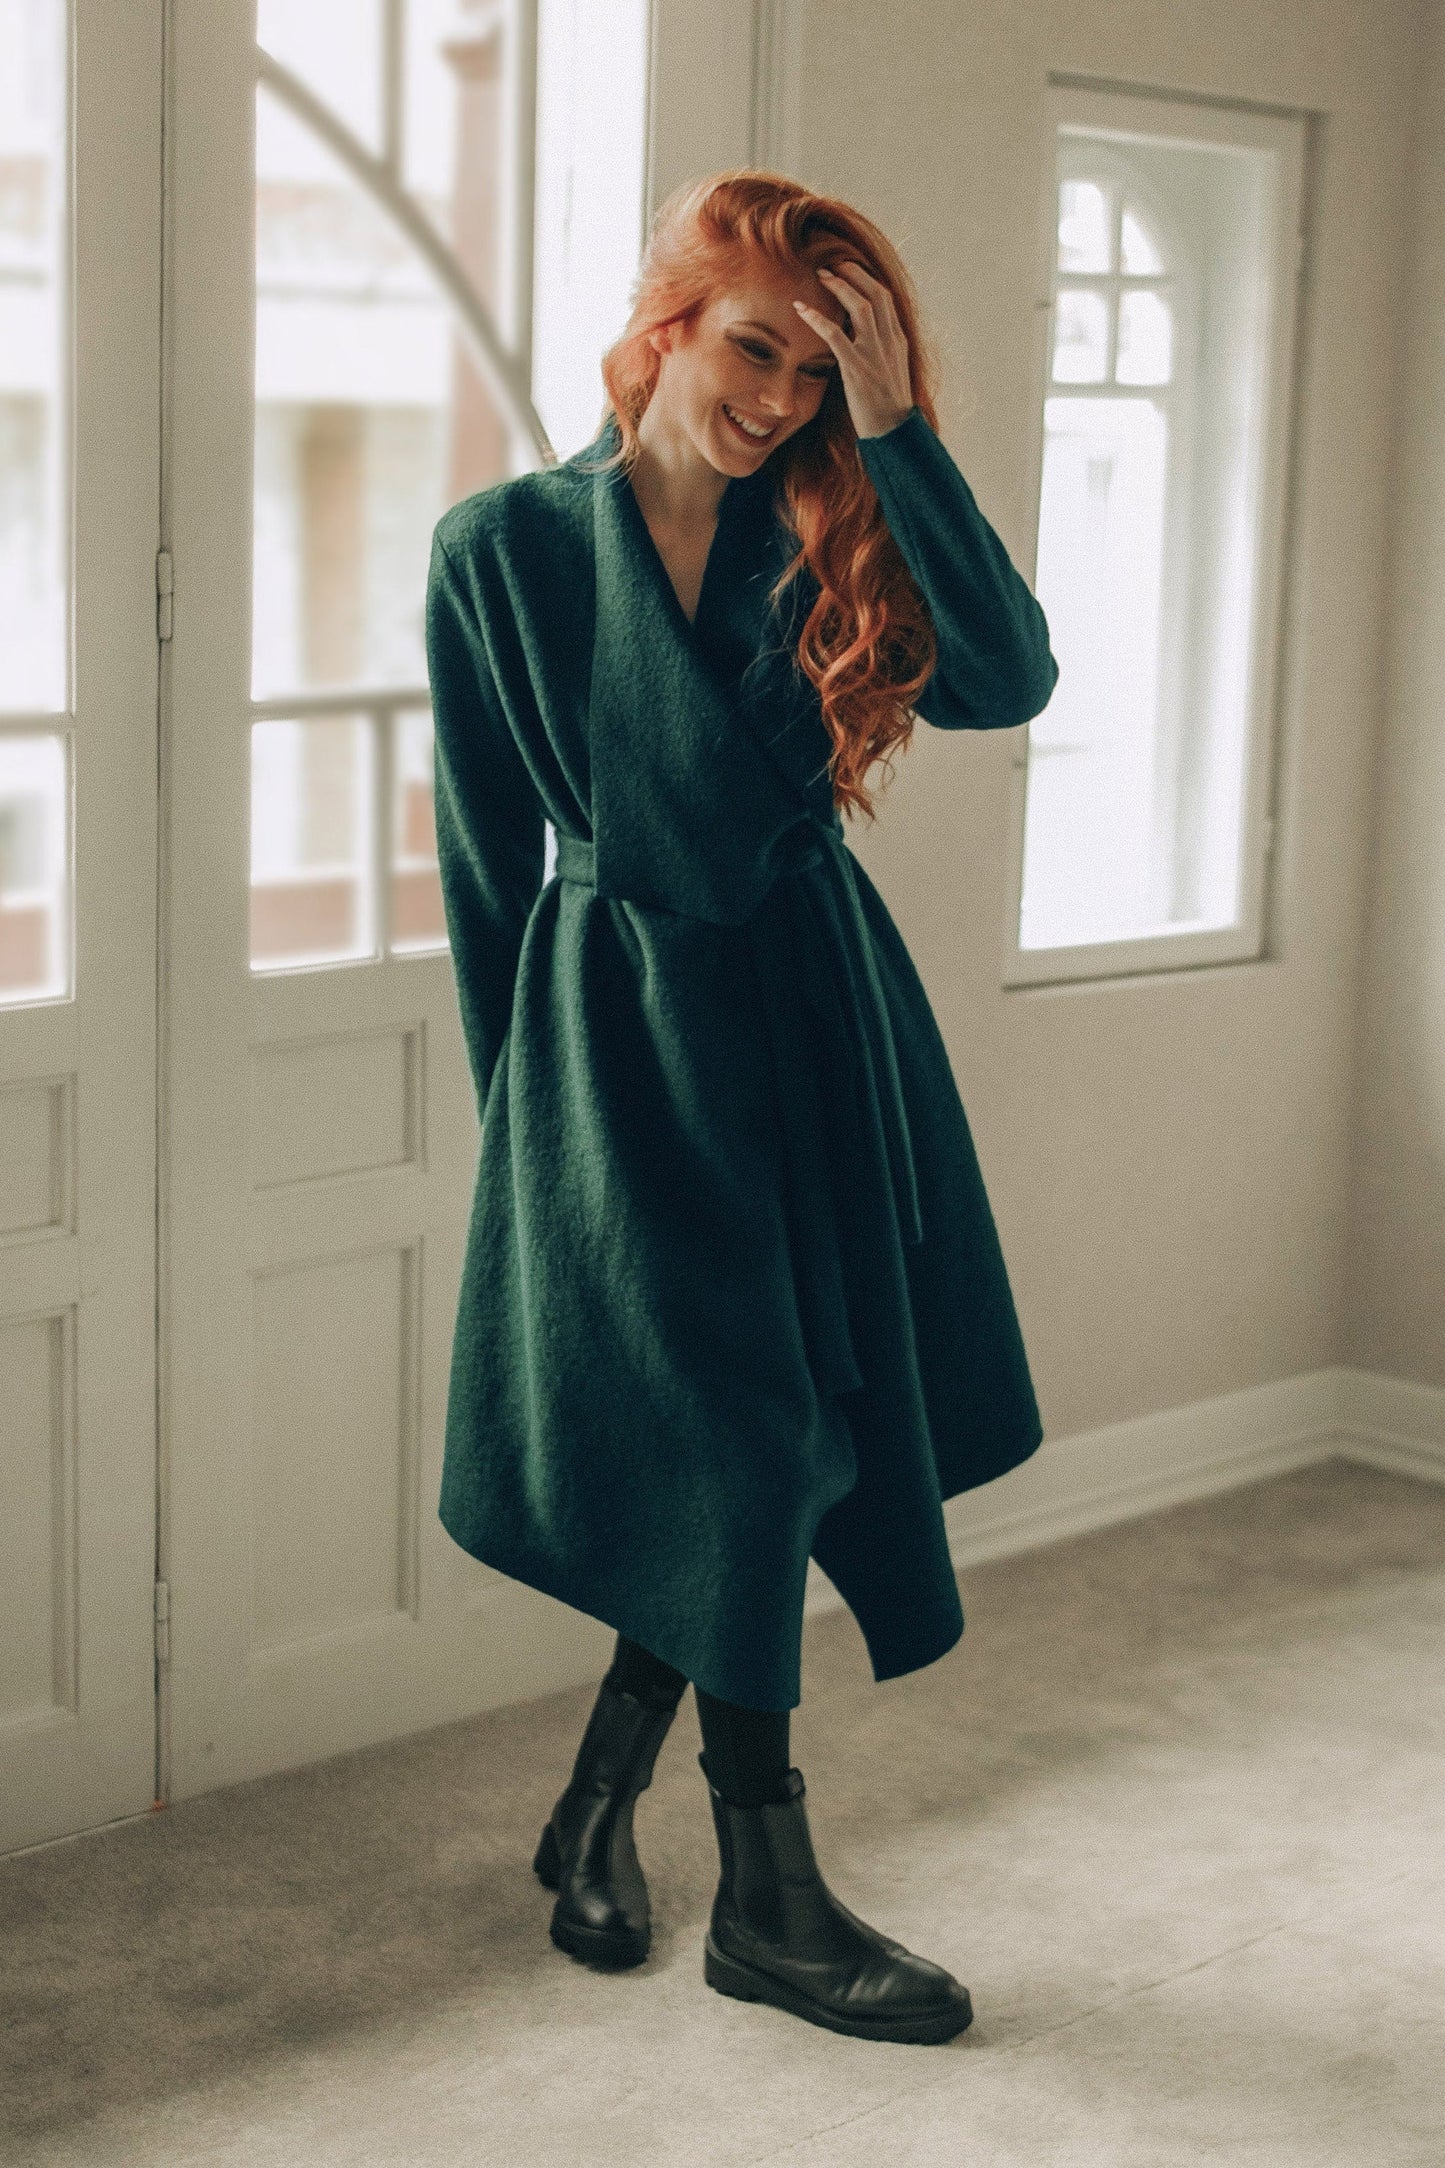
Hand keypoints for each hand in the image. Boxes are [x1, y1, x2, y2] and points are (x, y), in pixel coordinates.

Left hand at [793, 262, 914, 439]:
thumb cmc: (887, 409)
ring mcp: (874, 355)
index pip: (885, 299)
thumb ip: (879, 352)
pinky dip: (818, 319)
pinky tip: (801, 309)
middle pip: (875, 293)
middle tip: (832, 263)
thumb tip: (860, 339)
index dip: (866, 279)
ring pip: (860, 307)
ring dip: (839, 286)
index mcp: (898, 341)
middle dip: (854, 273)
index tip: (849, 269)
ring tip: (820, 275)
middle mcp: (889, 342)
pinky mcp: (857, 369)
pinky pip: (836, 336)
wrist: (894, 434)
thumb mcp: (890, 373)